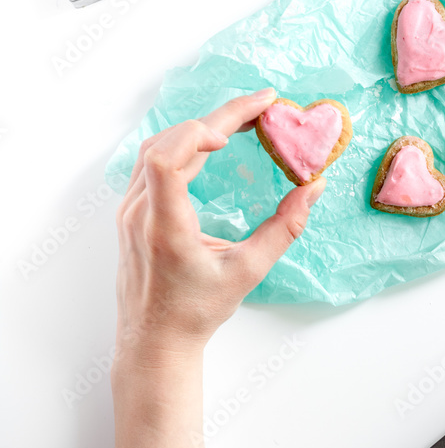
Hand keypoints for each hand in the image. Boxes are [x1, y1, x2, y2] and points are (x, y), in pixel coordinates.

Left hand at [114, 88, 324, 364]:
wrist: (155, 340)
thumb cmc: (195, 312)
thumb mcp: (248, 273)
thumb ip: (284, 229)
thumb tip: (313, 188)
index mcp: (164, 227)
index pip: (167, 157)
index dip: (198, 133)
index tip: (236, 132)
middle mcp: (139, 212)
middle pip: (168, 142)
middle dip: (216, 120)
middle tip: (260, 108)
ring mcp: (129, 210)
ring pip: (156, 147)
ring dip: (197, 130)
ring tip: (239, 123)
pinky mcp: (129, 212)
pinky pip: (150, 162)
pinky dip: (181, 145)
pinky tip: (207, 145)